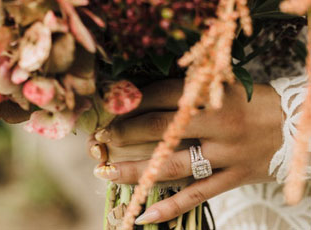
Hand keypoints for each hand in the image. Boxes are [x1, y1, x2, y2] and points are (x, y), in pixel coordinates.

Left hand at [88, 79, 282, 224]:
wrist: (296, 125)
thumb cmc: (255, 103)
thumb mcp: (225, 88)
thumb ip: (191, 92)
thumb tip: (147, 95)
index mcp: (214, 98)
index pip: (163, 96)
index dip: (133, 101)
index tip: (113, 107)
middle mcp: (218, 126)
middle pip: (160, 130)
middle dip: (125, 133)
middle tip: (102, 138)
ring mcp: (226, 155)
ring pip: (172, 166)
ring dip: (136, 171)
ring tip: (107, 173)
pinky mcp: (233, 178)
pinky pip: (197, 195)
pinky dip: (170, 208)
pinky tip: (144, 217)